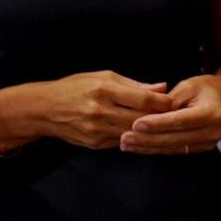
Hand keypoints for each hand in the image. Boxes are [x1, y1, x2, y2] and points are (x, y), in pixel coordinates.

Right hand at [29, 72, 172, 148]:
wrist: (43, 109)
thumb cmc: (75, 88)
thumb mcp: (103, 77)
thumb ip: (134, 84)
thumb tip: (162, 87)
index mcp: (103, 90)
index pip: (142, 99)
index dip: (163, 102)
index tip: (175, 101)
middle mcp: (100, 111)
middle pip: (141, 119)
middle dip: (160, 118)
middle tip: (176, 116)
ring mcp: (96, 130)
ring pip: (133, 133)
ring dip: (149, 130)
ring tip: (163, 125)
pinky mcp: (94, 144)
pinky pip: (121, 141)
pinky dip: (133, 137)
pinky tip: (142, 133)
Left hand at [121, 75, 220, 154]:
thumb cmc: (206, 88)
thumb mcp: (189, 85)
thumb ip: (170, 100)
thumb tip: (148, 112)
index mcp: (212, 113)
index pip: (180, 120)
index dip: (157, 123)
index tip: (135, 124)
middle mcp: (212, 131)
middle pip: (175, 138)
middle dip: (147, 138)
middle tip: (124, 137)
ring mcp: (207, 143)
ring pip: (172, 147)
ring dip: (147, 146)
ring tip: (126, 144)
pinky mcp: (200, 149)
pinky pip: (174, 150)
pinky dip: (155, 149)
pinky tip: (138, 147)